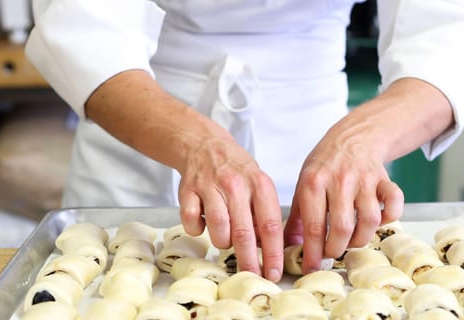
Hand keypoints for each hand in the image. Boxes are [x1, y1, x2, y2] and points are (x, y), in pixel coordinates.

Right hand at [177, 138, 283, 281]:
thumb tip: (271, 250)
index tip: (274, 273)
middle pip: (244, 233)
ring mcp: (210, 187)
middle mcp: (236, 185)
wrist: (204, 144)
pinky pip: (192, 222)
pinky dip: (197, 229)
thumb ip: (265, 215)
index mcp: (260, 184)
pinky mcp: (188, 191)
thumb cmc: (237, 171)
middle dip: (249, 261)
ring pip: (218, 229)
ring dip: (222, 242)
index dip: (273, 253)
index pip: (271, 225)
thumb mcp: (259, 185)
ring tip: (225, 238)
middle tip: (252, 276)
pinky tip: (203, 222)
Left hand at [283, 78, 453, 272]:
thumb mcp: (304, 183)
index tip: (312, 267)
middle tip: (332, 252)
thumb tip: (286, 246)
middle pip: (342, 228)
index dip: (313, 252)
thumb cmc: (326, 164)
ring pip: (369, 221)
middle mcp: (340, 180)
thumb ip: (297, 216)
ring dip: (361, 238)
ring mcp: (364, 179)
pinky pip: (394, 202)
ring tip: (351, 240)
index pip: (313, 226)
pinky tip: (379, 221)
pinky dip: (390, 217)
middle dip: (336, 249)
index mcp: (314, 182)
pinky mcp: (385, 179)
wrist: (354, 136)